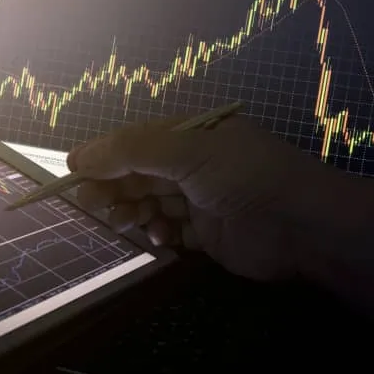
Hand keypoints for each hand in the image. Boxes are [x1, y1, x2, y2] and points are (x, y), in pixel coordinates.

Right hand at [66, 115, 324, 280]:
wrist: (300, 225)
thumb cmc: (242, 174)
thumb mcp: (187, 151)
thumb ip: (132, 151)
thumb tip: (79, 156)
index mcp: (192, 136)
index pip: (137, 142)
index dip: (104, 155)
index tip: (73, 171)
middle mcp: (195, 165)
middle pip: (141, 174)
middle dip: (113, 186)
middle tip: (88, 202)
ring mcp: (202, 200)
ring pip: (152, 203)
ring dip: (133, 211)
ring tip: (121, 221)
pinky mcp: (208, 234)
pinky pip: (171, 231)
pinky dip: (160, 234)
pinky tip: (159, 238)